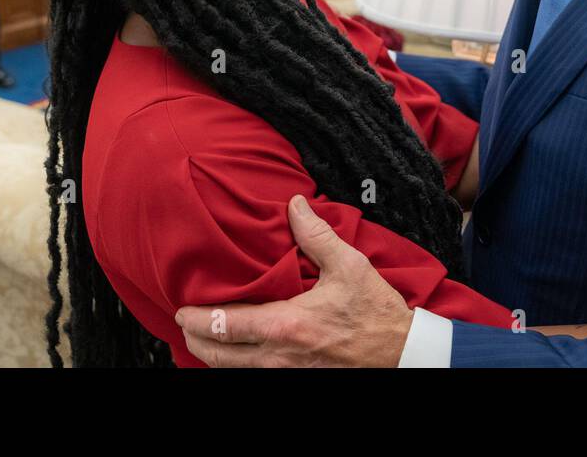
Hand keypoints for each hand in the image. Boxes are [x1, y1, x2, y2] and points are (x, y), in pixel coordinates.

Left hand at [176, 195, 414, 366]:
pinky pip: (255, 377)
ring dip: (214, 355)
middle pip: (217, 356)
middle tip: (185, 325)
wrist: (402, 355)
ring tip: (205, 338)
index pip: (224, 325)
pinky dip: (238, 366)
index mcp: (286, 324)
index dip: (196, 319)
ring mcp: (287, 375)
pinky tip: (238, 353)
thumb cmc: (376, 313)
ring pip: (233, 371)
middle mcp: (279, 356)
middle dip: (195, 340)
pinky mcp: (297, 382)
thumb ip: (316, 235)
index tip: (183, 309)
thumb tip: (294, 205)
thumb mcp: (349, 266)